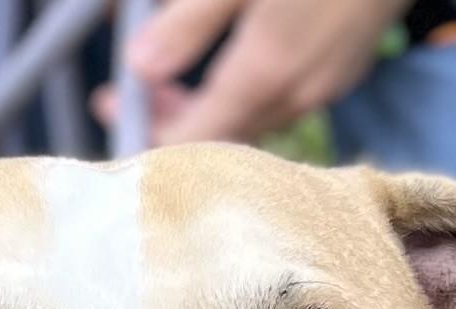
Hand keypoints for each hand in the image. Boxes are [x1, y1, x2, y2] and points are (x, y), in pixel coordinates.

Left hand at [109, 0, 403, 145]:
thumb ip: (189, 23)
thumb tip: (141, 66)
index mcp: (266, 74)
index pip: (193, 138)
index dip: (148, 131)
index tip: (112, 107)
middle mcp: (298, 94)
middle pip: (222, 135)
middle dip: (175, 118)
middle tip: (137, 87)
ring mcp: (327, 85)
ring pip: (253, 119)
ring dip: (212, 105)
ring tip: (177, 75)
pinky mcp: (343, 69)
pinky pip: (283, 100)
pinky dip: (247, 93)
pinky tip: (234, 65)